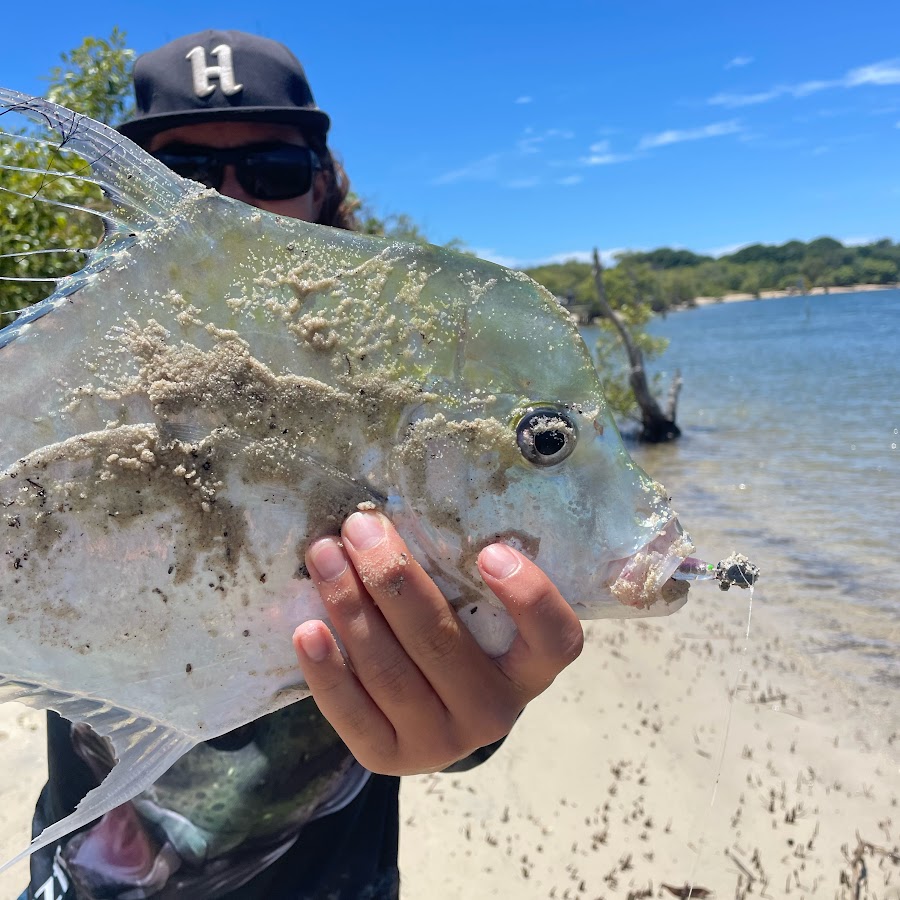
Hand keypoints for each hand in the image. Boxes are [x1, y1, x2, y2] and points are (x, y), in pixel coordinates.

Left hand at [292, 511, 583, 774]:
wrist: (434, 716)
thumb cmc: (460, 642)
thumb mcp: (480, 616)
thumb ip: (461, 579)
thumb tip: (401, 513)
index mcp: (529, 669)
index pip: (555, 641)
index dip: (530, 598)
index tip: (491, 551)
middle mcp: (493, 711)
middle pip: (441, 643)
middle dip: (392, 578)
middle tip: (361, 528)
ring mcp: (441, 741)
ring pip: (390, 672)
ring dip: (350, 608)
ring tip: (324, 557)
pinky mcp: (389, 757)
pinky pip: (352, 713)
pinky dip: (327, 669)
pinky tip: (308, 629)